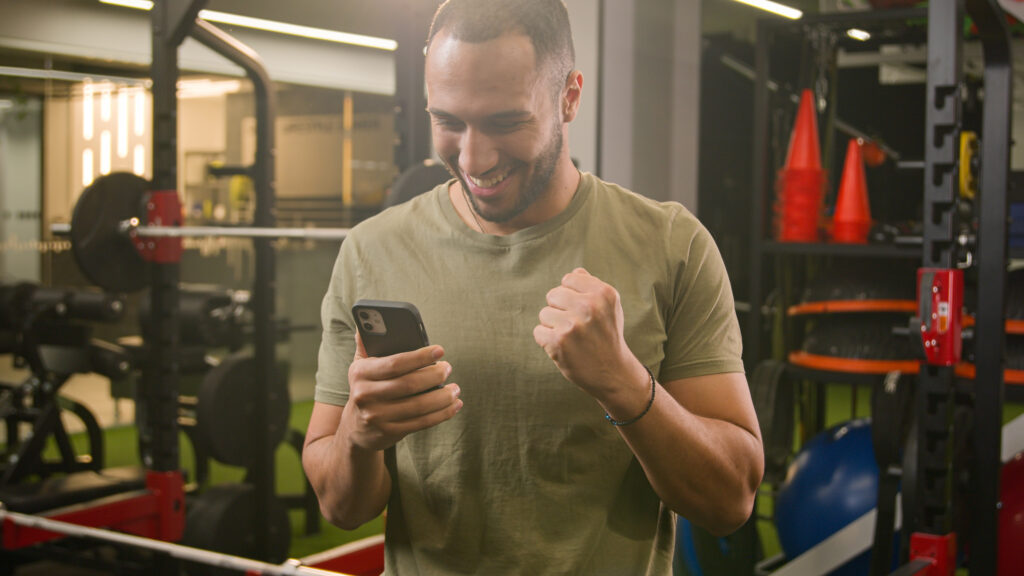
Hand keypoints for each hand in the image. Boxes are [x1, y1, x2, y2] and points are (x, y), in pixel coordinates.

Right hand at [342, 334, 461, 450]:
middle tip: (448, 369)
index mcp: (360, 373)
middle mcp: (365, 395)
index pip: (395, 363)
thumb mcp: (360, 366)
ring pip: (418, 406)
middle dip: (434, 376)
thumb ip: (366, 343)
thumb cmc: (367, 387)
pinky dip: (442, 414)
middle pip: (409, 384)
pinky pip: (422, 423)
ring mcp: (377, 416)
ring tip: (455, 388)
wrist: (356, 428)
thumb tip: (366, 319)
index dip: (420, 357)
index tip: (440, 351)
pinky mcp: (389, 432)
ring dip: (442, 397)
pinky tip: (454, 405)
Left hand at [533, 268, 647, 402]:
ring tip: (572, 338)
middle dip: (560, 310)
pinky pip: (538, 332)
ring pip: (544, 314)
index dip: (570, 295)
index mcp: (603, 293)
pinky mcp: (559, 342)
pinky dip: (547, 341)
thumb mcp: (610, 308)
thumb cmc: (607, 335)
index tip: (581, 310)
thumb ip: (592, 286)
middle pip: (553, 295)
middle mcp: (589, 306)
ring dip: (553, 327)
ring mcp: (573, 324)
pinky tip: (564, 348)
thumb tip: (574, 272)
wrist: (612, 372)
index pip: (568, 279)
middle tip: (576, 327)